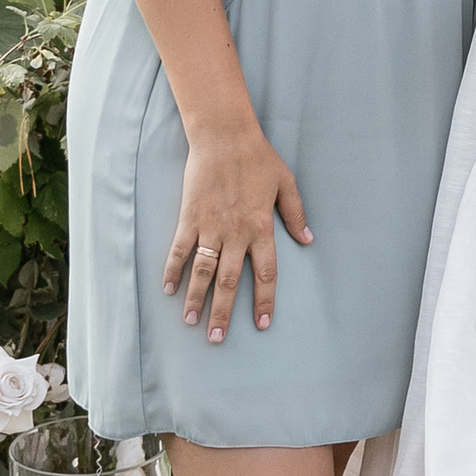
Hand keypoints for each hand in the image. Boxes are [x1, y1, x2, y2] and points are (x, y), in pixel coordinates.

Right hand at [164, 121, 309, 340]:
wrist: (224, 136)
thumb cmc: (258, 158)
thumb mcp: (286, 183)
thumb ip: (295, 213)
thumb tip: (308, 239)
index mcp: (261, 228)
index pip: (266, 272)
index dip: (265, 300)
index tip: (262, 324)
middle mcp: (236, 233)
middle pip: (230, 281)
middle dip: (224, 312)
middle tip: (217, 338)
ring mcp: (210, 227)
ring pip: (203, 271)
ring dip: (196, 299)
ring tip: (191, 322)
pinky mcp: (189, 218)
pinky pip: (179, 250)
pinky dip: (172, 270)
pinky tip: (167, 290)